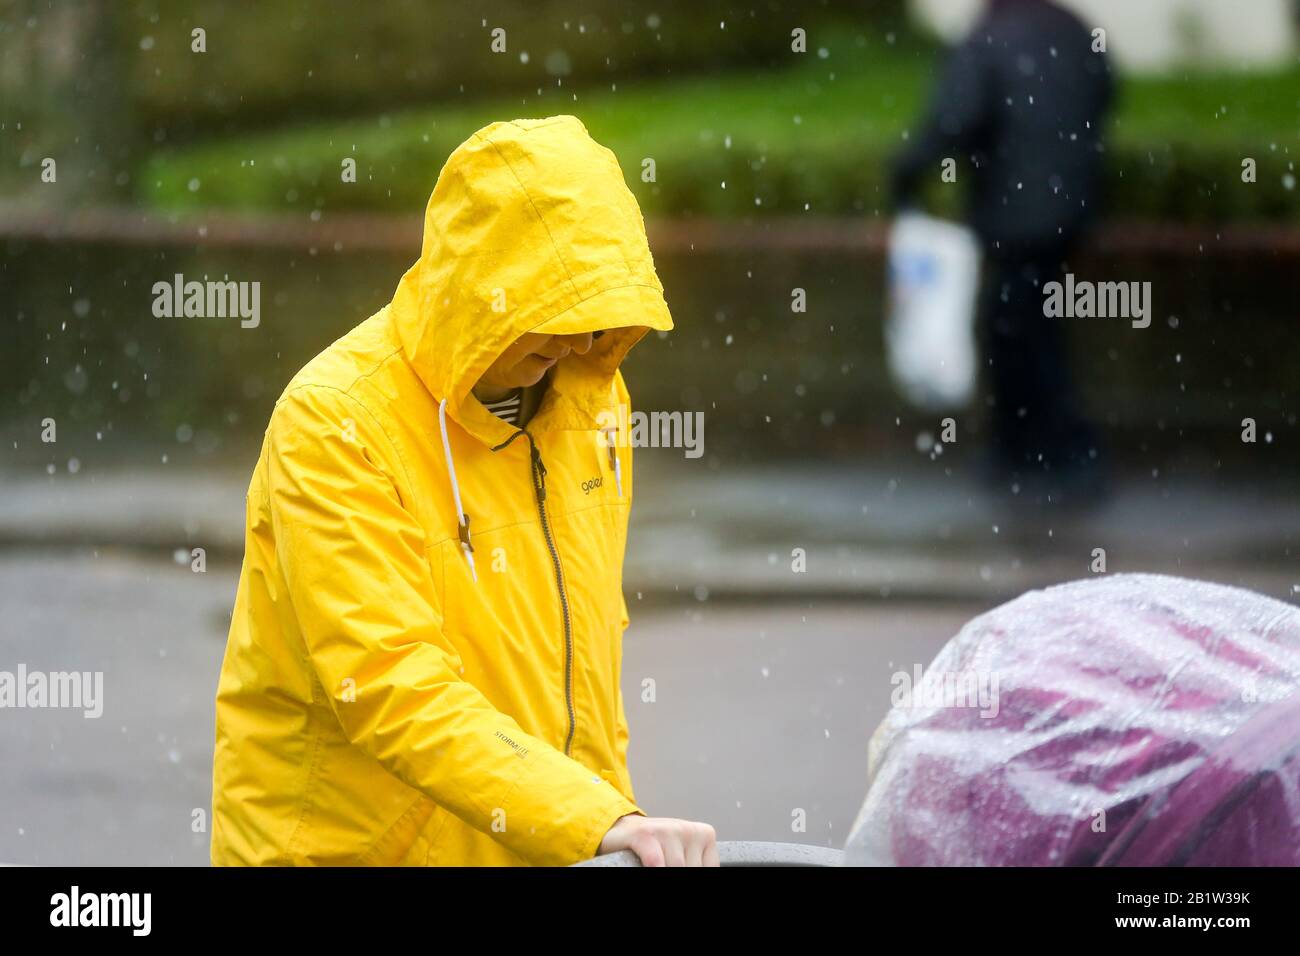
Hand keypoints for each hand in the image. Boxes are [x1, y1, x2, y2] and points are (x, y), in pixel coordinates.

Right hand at [597, 813, 718, 866]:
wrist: (623, 830)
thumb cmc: (655, 846)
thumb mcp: (682, 855)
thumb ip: (693, 863)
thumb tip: (698, 871)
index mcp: (704, 834)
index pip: (710, 867)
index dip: (696, 874)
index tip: (685, 868)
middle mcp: (688, 829)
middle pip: (692, 868)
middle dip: (679, 873)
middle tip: (665, 866)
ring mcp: (666, 830)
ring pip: (676, 867)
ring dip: (664, 871)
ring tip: (656, 865)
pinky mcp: (645, 834)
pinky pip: (656, 862)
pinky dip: (654, 869)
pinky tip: (646, 866)